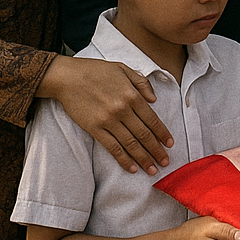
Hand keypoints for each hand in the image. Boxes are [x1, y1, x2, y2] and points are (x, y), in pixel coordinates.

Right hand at [37, 55, 172, 174]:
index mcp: (132, 95)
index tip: (170, 144)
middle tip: (166, 162)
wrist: (68, 77)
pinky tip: (132, 168)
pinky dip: (123, 159)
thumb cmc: (97, 71)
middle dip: (156, 150)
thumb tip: (154, 100)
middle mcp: (123, 110)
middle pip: (144, 134)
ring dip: (143, 158)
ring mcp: (108, 121)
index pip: (152, 119)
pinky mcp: (94, 129)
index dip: (163, 133)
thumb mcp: (124, 69)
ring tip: (152, 170)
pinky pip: (112, 147)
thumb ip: (142, 83)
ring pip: (130, 144)